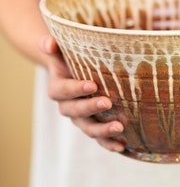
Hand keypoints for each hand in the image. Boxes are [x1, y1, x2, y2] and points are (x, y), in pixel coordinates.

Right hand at [39, 36, 124, 151]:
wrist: (74, 74)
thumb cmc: (70, 60)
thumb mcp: (61, 52)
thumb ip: (53, 47)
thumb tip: (48, 42)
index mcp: (57, 89)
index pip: (63, 90)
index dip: (76, 88)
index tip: (92, 84)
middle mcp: (67, 107)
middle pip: (76, 111)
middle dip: (91, 108)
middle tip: (107, 102)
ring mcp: (80, 119)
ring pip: (88, 128)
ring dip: (103, 130)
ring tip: (120, 127)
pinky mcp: (93, 126)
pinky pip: (99, 139)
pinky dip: (109, 143)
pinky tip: (123, 146)